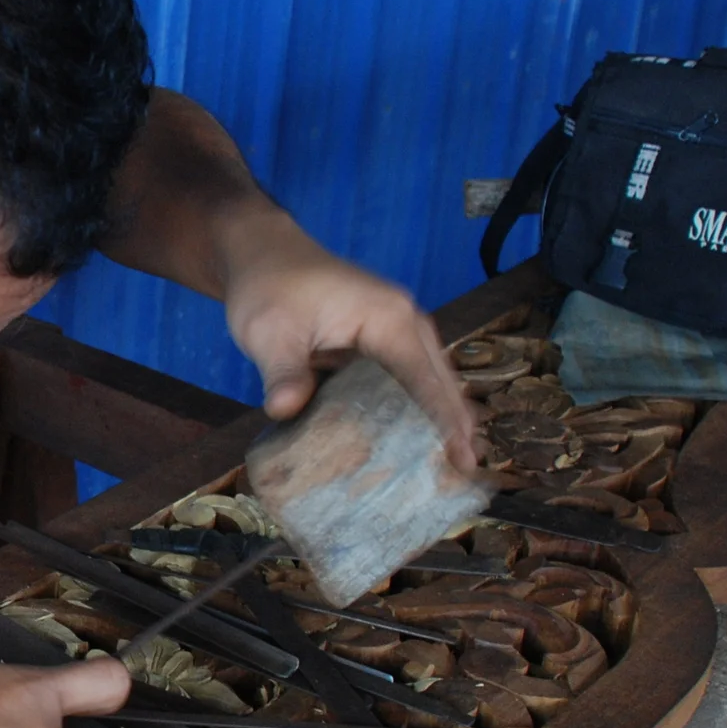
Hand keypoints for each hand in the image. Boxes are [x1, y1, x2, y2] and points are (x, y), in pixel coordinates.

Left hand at [221, 209, 478, 469]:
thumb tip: (285, 410)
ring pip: (431, 380)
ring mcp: (397, 332)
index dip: (441, 419)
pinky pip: (409, 378)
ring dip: (443, 417)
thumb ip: (282, 372)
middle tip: (465, 472)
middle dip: (455, 424)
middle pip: (440, 380)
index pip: (424, 377)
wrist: (261, 255)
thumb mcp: (269, 332)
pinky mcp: (382, 343)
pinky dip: (419, 407)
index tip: (459, 456)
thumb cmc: (268, 287)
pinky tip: (418, 440)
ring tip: (454, 465)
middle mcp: (404, 323)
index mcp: (389, 318)